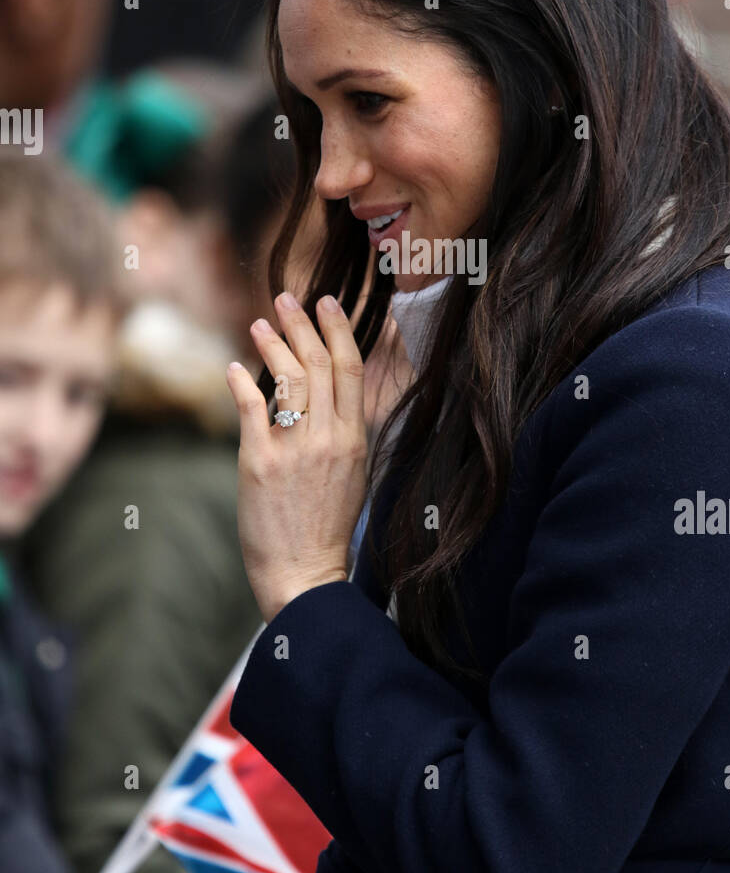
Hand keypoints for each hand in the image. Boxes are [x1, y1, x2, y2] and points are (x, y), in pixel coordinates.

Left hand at [226, 291, 368, 623]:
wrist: (306, 574)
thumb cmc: (328, 527)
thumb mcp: (354, 474)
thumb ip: (345, 433)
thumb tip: (333, 397)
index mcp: (355, 439)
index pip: (350, 368)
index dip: (338, 329)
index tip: (327, 303)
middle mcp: (327, 438)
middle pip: (318, 363)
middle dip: (301, 324)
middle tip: (287, 299)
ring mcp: (293, 449)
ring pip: (287, 379)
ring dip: (271, 344)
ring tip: (260, 324)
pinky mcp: (259, 463)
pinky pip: (250, 409)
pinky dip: (239, 382)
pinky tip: (232, 367)